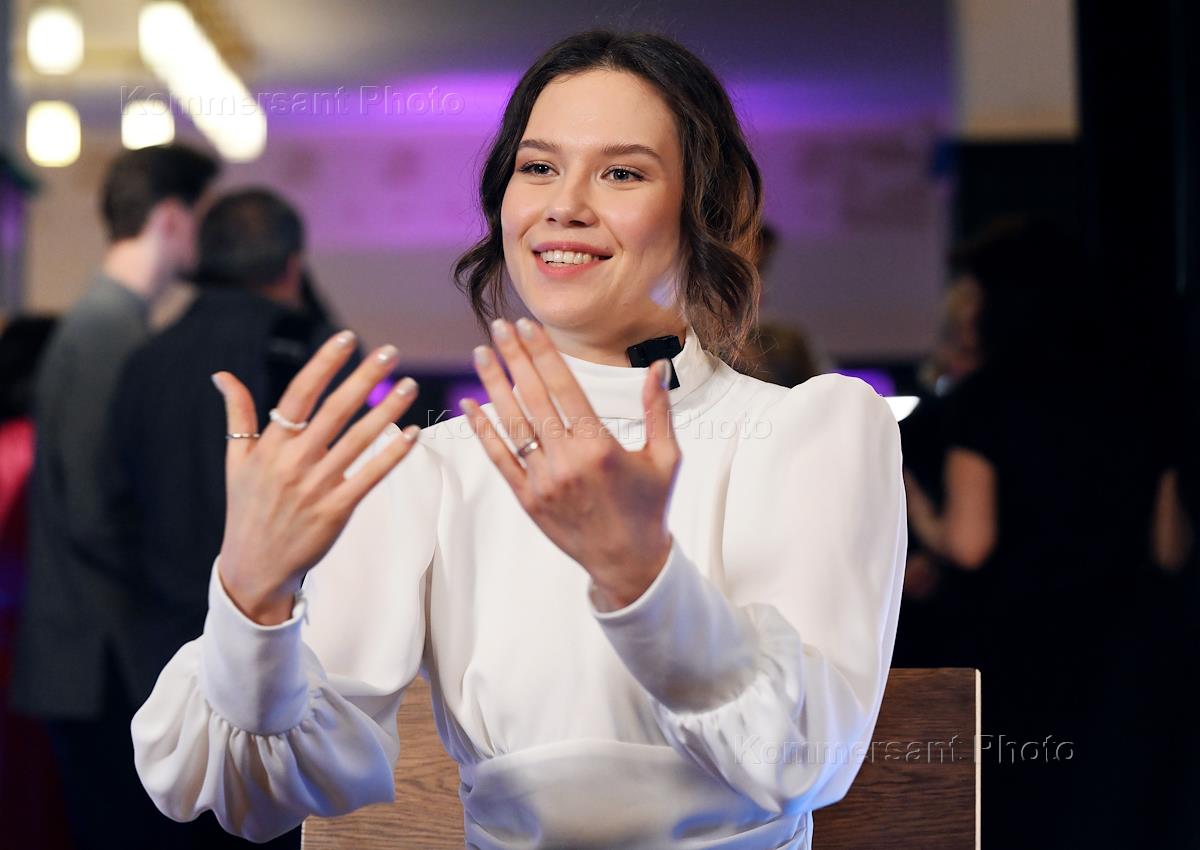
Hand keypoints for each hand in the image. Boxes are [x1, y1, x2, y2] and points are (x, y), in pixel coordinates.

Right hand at [212, 331, 421, 624]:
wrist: (254, 568)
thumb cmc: (247, 508)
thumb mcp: (235, 461)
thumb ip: (238, 415)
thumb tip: (222, 375)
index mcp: (270, 446)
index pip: (299, 394)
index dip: (324, 364)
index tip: (346, 338)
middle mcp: (293, 462)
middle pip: (334, 411)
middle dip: (364, 378)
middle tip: (390, 352)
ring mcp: (316, 487)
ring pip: (357, 440)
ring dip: (386, 410)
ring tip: (409, 385)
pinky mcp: (336, 511)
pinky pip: (369, 477)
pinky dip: (391, 454)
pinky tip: (412, 433)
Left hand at [459, 318, 680, 610]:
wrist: (628, 562)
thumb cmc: (649, 506)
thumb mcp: (665, 457)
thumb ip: (658, 410)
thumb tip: (659, 367)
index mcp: (600, 446)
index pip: (563, 387)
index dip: (542, 353)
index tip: (527, 326)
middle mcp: (568, 461)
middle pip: (532, 397)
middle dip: (514, 357)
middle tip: (498, 326)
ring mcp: (544, 481)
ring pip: (512, 424)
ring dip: (494, 385)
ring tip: (481, 353)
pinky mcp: (528, 499)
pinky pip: (500, 459)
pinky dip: (483, 431)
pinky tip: (469, 404)